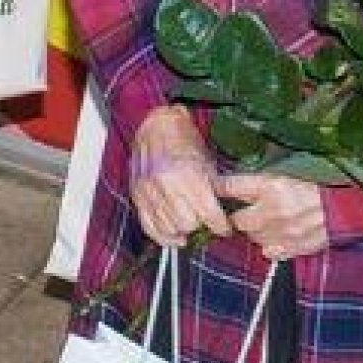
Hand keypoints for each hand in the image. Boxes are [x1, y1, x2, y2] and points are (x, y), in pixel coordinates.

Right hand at [127, 102, 233, 248]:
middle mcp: (165, 183)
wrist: (156, 124)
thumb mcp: (207, 161)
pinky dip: (163, 237)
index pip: (209, 214)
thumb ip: (214, 190)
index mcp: (187, 173)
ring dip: (184, 230)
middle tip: (208, 222)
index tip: (225, 228)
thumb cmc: (184, 140)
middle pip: (189, 224)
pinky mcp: (136, 195)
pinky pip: (149, 227)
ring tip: (193, 225)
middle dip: (202, 226)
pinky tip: (176, 238)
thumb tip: (225, 214)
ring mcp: (148, 190)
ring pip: (170, 228)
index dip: (221, 225)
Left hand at [217, 170, 332, 262]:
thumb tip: (229, 182)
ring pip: (253, 238)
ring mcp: (285, 232)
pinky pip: (270, 251)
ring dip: (256, 231)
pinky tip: (279, 235)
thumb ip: (258, 179)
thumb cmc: (318, 182)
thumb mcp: (286, 170)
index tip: (218, 191)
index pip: (229, 187)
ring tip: (267, 221)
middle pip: (237, 220)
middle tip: (246, 211)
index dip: (220, 189)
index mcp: (271, 185)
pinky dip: (271, 245)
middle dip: (239, 216)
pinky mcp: (297, 247)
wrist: (351, 202)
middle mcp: (275, 209)